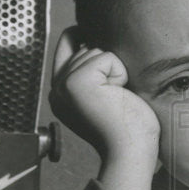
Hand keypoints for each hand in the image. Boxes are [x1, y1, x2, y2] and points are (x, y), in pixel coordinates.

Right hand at [49, 27, 160, 189]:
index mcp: (61, 94)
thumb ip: (92, 72)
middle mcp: (56, 90)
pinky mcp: (77, 83)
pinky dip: (120, 73)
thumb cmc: (128, 127)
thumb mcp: (104, 94)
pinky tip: (118, 95)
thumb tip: (95, 39)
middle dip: (107, 65)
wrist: (131, 152)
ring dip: (115, 71)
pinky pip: (106, 56)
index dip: (84, 37)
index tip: (99, 50)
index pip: (67, 45)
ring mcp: (63, 86)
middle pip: (84, 47)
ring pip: (94, 50)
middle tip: (115, 98)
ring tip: (116, 98)